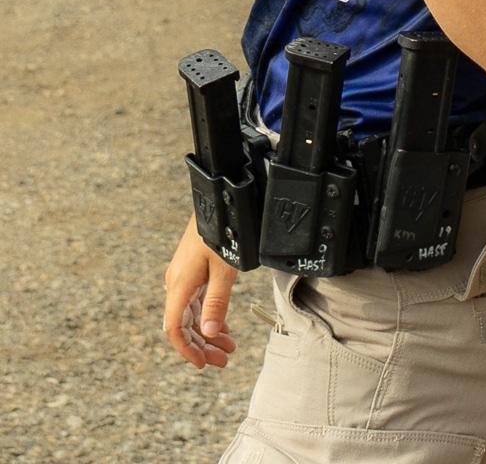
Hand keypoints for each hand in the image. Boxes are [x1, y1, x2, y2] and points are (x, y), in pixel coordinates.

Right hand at [164, 216, 238, 368]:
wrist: (217, 201)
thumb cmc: (221, 231)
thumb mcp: (224, 268)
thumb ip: (216, 301)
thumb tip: (208, 334)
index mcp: (179, 285)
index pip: (175, 330)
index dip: (188, 350)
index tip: (204, 364)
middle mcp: (176, 283)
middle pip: (183, 325)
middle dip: (202, 346)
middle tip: (223, 360)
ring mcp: (183, 276)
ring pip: (191, 314)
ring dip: (208, 332)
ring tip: (228, 346)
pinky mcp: (192, 269)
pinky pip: (196, 301)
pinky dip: (208, 315)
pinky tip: (222, 325)